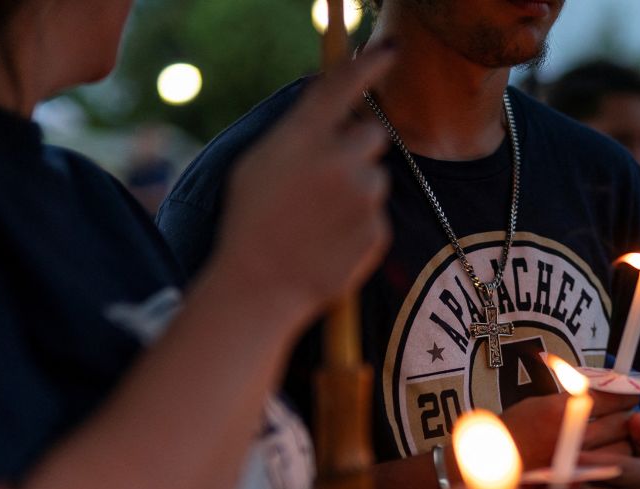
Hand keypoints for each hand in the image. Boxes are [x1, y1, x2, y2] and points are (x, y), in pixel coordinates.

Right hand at [217, 44, 395, 318]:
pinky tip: (330, 242)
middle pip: (373, 134)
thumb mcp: (257, 163)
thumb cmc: (250, 222)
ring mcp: (362, 195)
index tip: (389, 51)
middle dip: (358, 150)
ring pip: (376, 178)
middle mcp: (338, 158)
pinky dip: (359, 226)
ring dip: (358, 192)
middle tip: (328, 179)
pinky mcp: (377, 229)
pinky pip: (377, 216)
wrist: (260, 285)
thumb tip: (327, 108)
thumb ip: (296, 131)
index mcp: (302, 136)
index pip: (343, 85)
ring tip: (321, 221)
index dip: (369, 64)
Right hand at [498, 390, 637, 471]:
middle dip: (628, 419)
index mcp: (559, 410)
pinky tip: (613, 461)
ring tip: (621, 441)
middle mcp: (569, 436)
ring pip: (622, 451)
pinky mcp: (578, 484)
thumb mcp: (538, 405)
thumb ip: (571, 401)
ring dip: (626, 444)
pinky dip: (614, 466)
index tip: (631, 396)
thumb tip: (605, 392)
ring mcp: (575, 463)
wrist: (487, 468)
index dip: (625, 396)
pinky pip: (609, 473)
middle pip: (621, 424)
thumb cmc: (512, 432)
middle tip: (629, 417)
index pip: (608, 398)